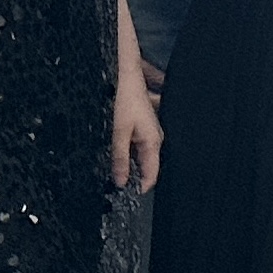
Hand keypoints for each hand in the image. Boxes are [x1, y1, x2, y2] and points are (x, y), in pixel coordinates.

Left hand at [111, 71, 162, 191]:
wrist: (129, 78)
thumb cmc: (126, 101)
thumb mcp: (119, 133)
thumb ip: (120, 159)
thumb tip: (120, 181)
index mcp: (153, 143)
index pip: (152, 175)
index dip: (141, 187)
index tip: (129, 194)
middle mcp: (156, 139)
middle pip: (147, 166)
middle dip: (134, 175)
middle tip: (117, 179)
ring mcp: (152, 132)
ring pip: (142, 156)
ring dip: (131, 161)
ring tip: (116, 163)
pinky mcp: (147, 126)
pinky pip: (140, 145)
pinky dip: (130, 150)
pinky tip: (120, 147)